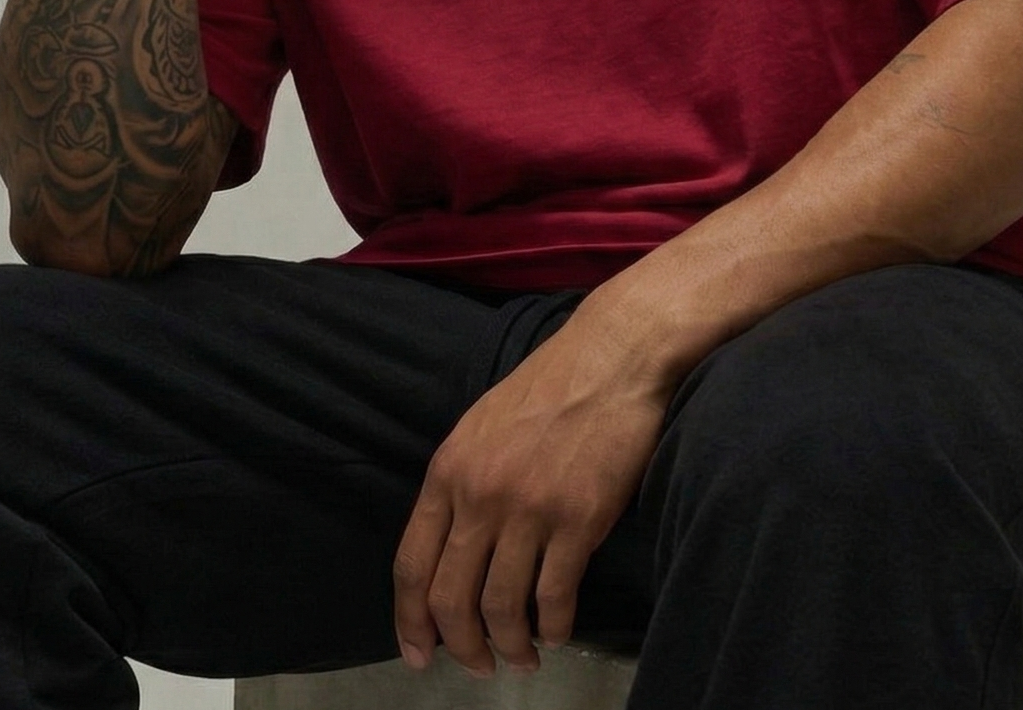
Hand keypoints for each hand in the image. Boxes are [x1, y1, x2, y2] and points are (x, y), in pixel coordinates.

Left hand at [392, 314, 671, 678]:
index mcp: (449, 470)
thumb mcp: (482, 426)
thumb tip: (451, 548)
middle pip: (451, 599)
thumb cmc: (549, 386)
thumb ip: (460, 482)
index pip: (411, 565)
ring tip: (523, 657)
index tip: (419, 655)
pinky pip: (554, 597)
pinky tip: (557, 631)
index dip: (410, 622)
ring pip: (502, 608)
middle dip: (461, 646)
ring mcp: (529, 508)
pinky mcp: (579, 519)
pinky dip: (553, 627)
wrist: (613, 356)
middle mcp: (480, 494)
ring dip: (510, 646)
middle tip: (478, 666)